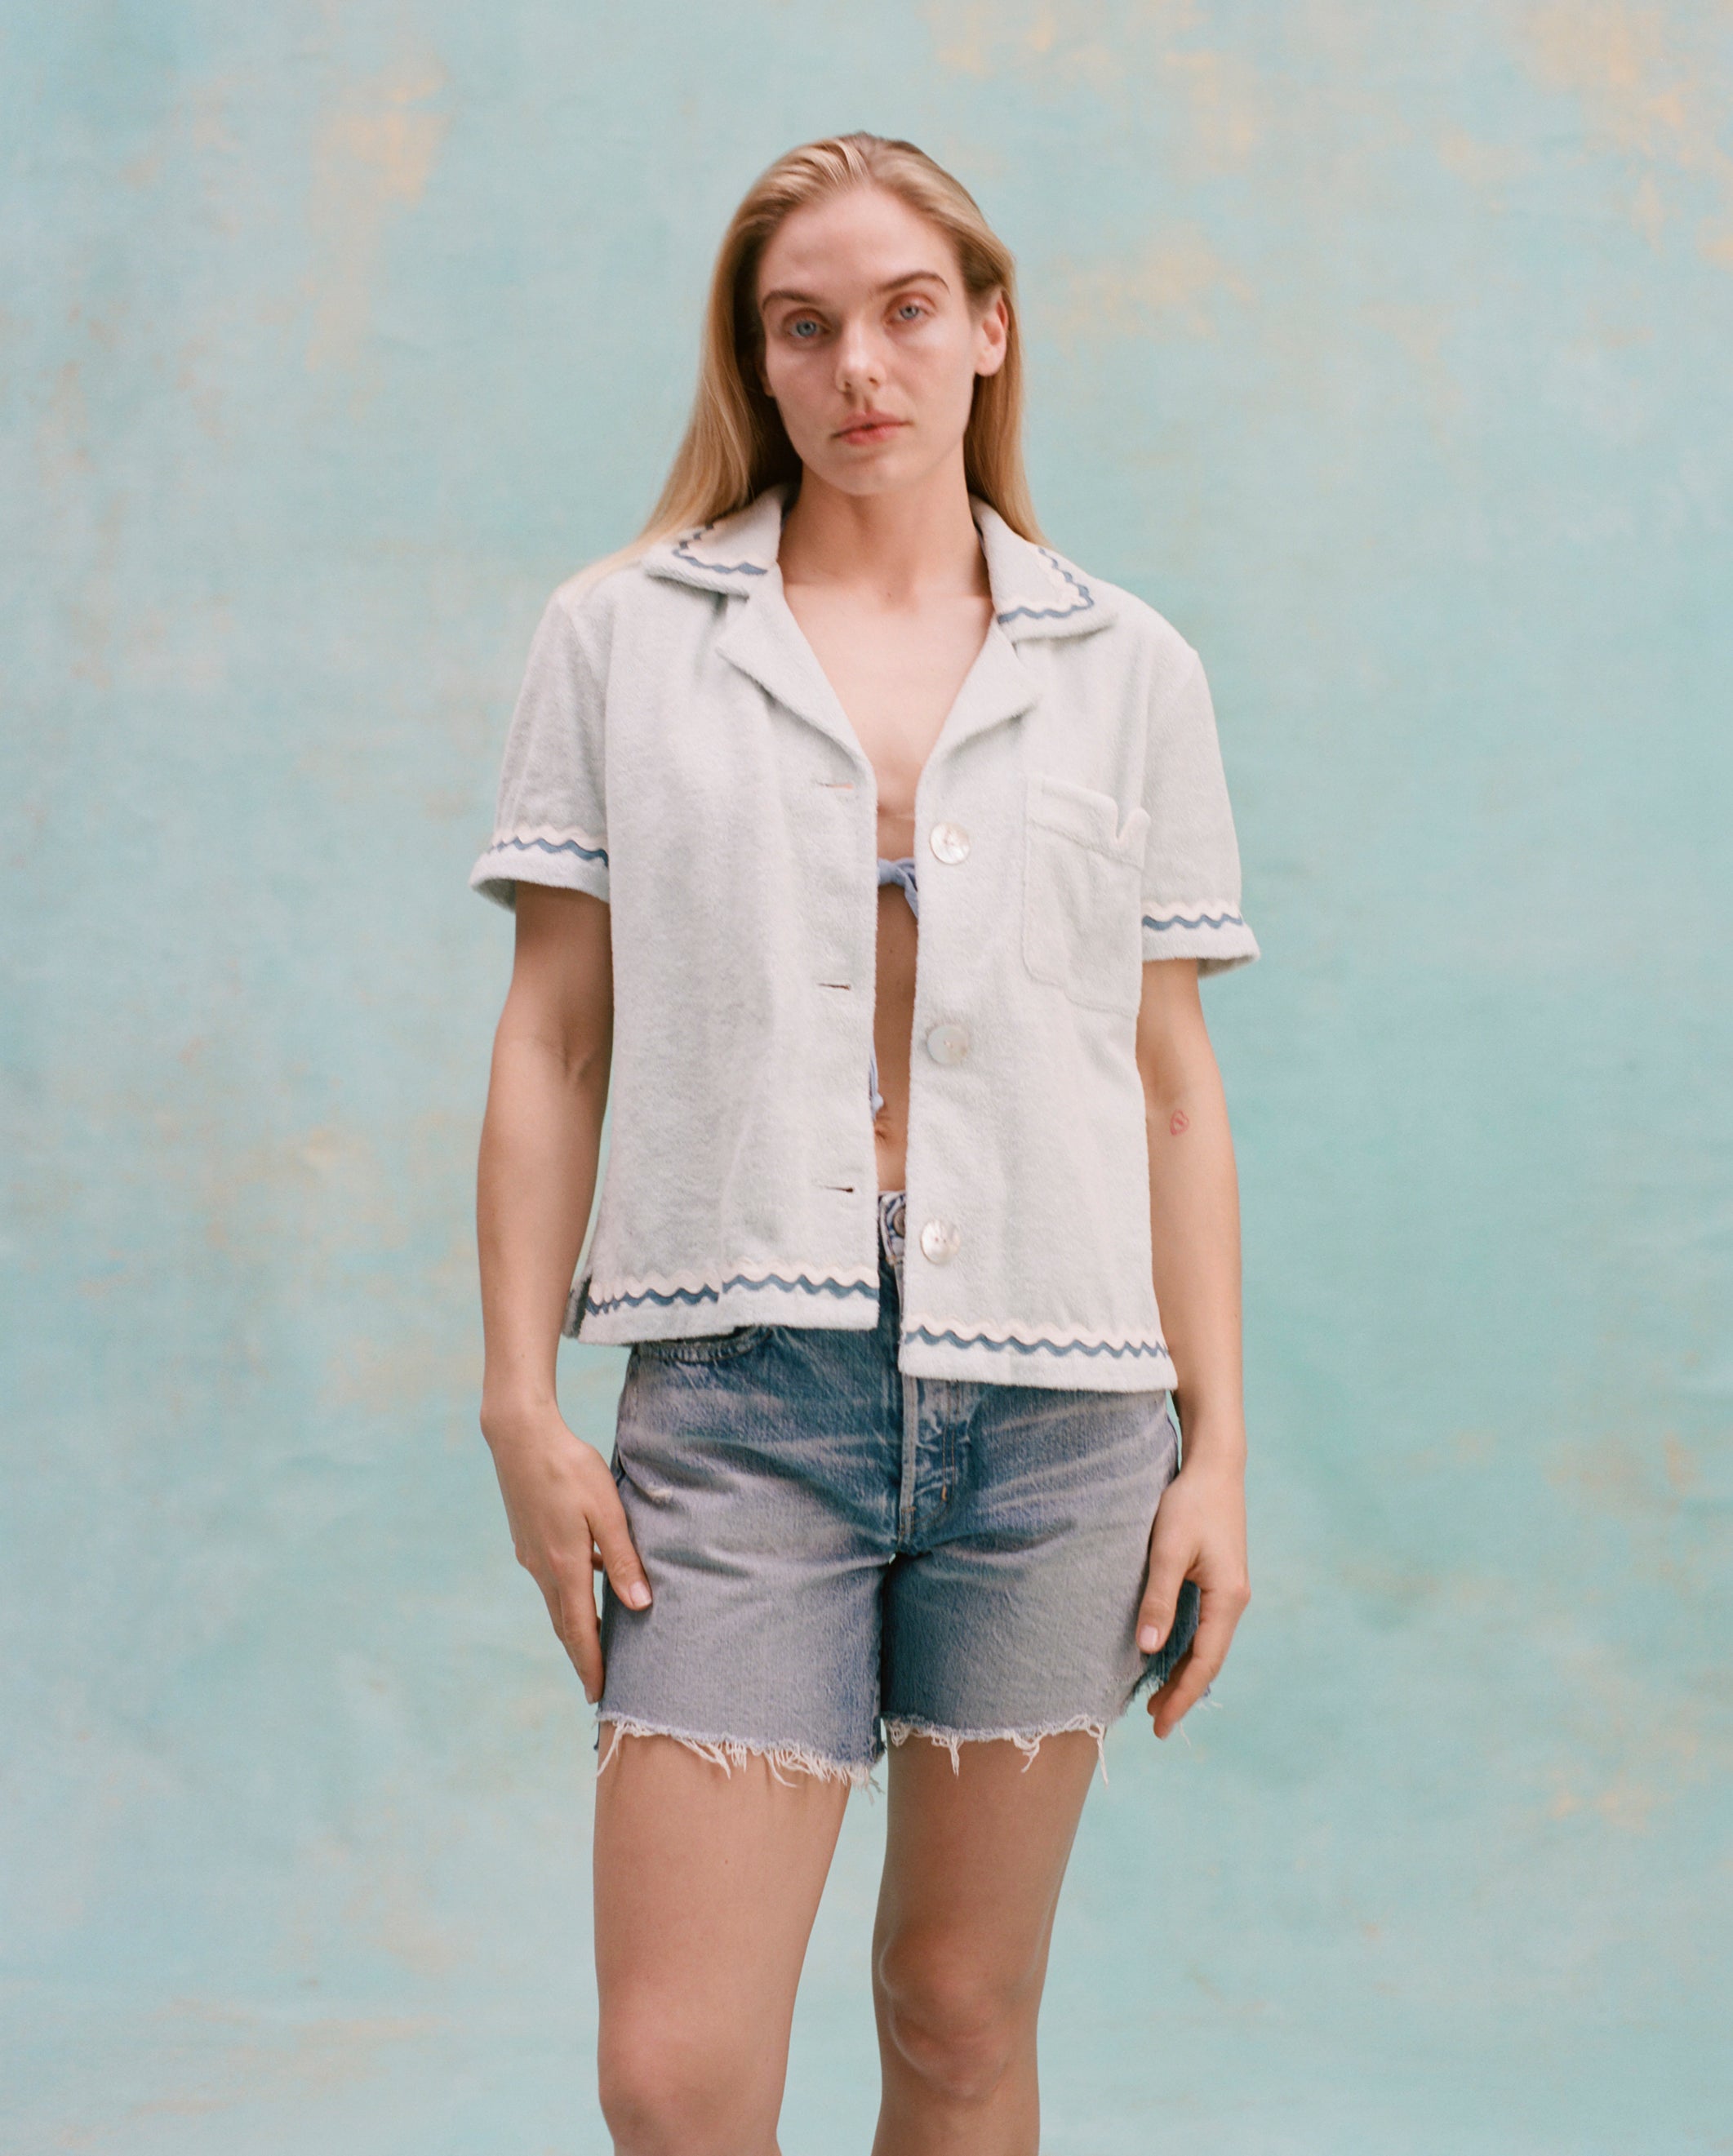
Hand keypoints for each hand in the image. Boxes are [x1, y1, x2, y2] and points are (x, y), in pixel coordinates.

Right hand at [483, 1410, 650, 1702]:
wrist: (520, 1436)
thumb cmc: (569, 1467)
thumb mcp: (607, 1509)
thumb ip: (623, 1557)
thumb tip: (641, 1605)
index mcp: (565, 1565)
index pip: (578, 1630)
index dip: (590, 1664)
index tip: (599, 1694)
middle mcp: (542, 1567)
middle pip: (563, 1625)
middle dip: (581, 1656)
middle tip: (596, 1686)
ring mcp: (530, 1554)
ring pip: (555, 1602)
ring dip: (573, 1628)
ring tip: (593, 1645)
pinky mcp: (527, 1539)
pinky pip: (550, 1578)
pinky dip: (567, 1596)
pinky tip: (586, 1583)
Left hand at [1136, 1448, 1249, 1739]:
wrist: (1214, 1466)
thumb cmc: (1190, 1504)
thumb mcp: (1168, 1550)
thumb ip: (1159, 1598)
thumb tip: (1150, 1649)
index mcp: (1227, 1598)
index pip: (1205, 1663)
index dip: (1183, 1697)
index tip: (1160, 1725)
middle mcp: (1235, 1600)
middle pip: (1210, 1660)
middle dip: (1184, 1693)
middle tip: (1155, 1724)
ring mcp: (1229, 1590)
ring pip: (1208, 1645)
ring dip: (1185, 1673)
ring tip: (1157, 1699)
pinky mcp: (1220, 1579)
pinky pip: (1205, 1627)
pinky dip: (1188, 1649)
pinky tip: (1169, 1656)